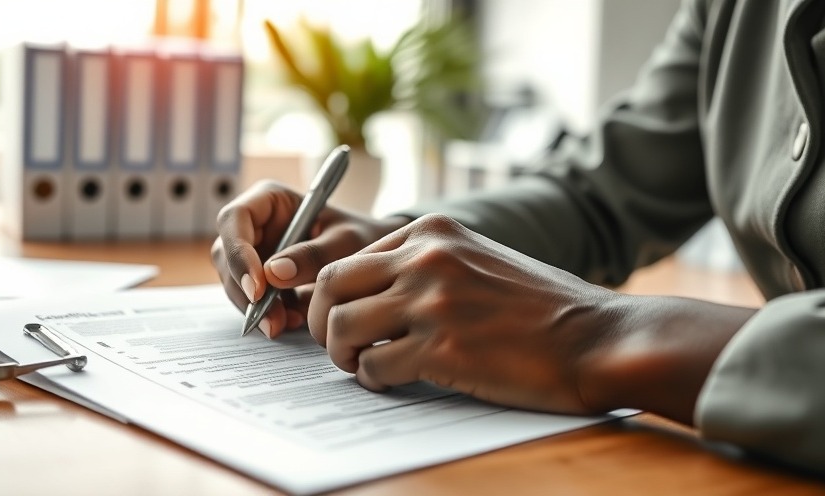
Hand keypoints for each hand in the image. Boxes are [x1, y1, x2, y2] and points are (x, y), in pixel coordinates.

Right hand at [211, 180, 409, 338]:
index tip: (259, 288)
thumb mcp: (347, 241)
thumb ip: (315, 254)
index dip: (239, 254)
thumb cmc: (361, 236)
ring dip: (255, 307)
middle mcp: (254, 223)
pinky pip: (250, 298)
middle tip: (271, 321)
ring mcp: (254, 251)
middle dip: (245, 291)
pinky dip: (266, 313)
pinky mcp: (260, 277)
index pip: (234, 219)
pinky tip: (291, 321)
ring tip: (287, 323)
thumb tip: (273, 274)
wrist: (371, 257)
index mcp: (269, 199)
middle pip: (227, 255)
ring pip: (234, 281)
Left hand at [306, 213, 620, 413]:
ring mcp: (432, 301)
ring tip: (361, 365)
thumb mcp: (478, 259)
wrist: (597, 337)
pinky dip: (374, 379)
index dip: (334, 295)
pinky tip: (394, 380)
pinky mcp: (442, 348)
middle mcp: (426, 258)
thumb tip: (372, 293)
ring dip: (341, 354)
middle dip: (322, 321)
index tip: (340, 317)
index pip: (349, 258)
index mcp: (433, 231)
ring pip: (341, 326)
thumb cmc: (542, 307)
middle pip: (330, 285)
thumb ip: (426, 264)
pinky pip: (374, 367)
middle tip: (336, 344)